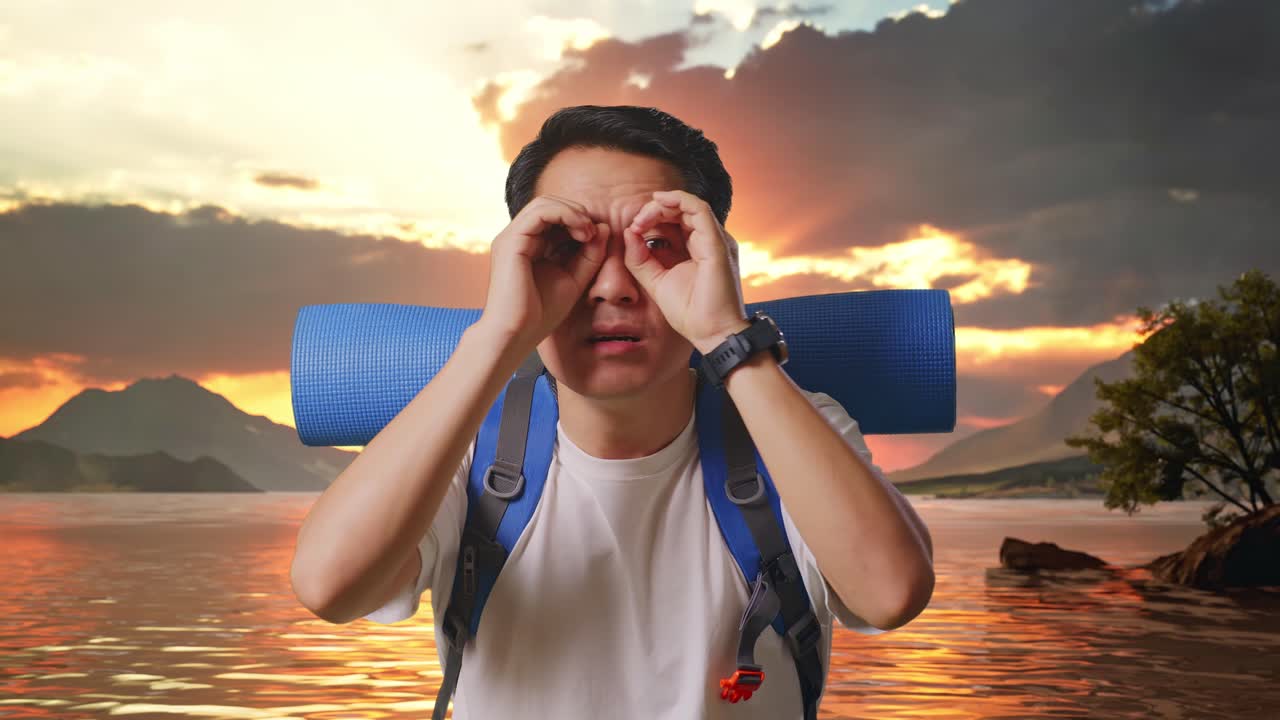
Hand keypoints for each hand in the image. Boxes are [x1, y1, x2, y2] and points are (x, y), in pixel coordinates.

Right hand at [478, 195, 608, 351]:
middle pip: (550, 204)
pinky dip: (565, 215)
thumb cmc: (540, 314)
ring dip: (573, 212)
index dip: (579, 220)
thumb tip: (604, 227)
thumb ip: (589, 254)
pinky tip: (581, 233)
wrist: (516, 335)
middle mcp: (518, 237)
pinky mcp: (511, 241)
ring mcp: (512, 237)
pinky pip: (540, 212)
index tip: (598, 238)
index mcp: (529, 245)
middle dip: (577, 212)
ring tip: (588, 233)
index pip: (555, 216)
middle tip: (594, 233)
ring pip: (545, 203)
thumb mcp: (574, 278)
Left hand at [623, 190, 748, 353]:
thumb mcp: (656, 281)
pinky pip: (700, 209)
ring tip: (642, 217)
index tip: (632, 229)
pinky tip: (658, 204)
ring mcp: (715, 240)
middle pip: (682, 210)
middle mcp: (709, 240)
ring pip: (689, 206)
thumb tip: (628, 233)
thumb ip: (641, 259)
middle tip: (635, 221)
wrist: (712, 334)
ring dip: (663, 205)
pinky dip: (678, 201)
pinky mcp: (717, 244)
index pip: (676, 221)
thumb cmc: (690, 313)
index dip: (653, 218)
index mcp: (697, 248)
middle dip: (655, 209)